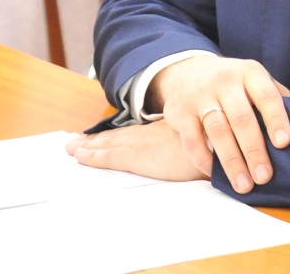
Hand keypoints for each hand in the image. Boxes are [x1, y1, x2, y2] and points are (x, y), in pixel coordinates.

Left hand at [66, 121, 207, 181]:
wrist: (216, 146)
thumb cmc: (214, 147)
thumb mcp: (200, 143)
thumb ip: (191, 145)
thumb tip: (193, 153)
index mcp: (163, 131)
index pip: (132, 133)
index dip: (115, 136)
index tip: (100, 137)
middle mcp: (148, 134)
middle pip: (116, 136)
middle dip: (96, 140)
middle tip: (76, 141)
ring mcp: (141, 145)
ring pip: (108, 144)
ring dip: (89, 146)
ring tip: (72, 147)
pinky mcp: (137, 158)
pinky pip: (108, 156)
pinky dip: (92, 156)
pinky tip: (80, 156)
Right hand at [147, 56, 289, 192]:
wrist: (188, 70)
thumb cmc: (234, 84)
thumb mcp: (256, 80)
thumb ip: (277, 99)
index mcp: (250, 73)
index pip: (266, 95)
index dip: (276, 118)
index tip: (284, 143)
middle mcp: (224, 81)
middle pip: (241, 117)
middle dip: (254, 149)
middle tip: (265, 177)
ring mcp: (200, 96)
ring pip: (217, 130)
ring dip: (231, 161)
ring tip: (244, 185)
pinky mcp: (180, 112)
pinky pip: (191, 140)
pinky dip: (203, 160)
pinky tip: (215, 175)